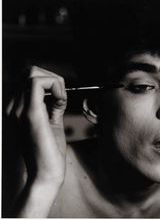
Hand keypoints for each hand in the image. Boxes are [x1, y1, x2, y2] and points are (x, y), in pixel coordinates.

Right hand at [7, 66, 67, 185]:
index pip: (25, 79)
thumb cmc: (48, 151)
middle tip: (60, 94)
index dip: (47, 81)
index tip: (59, 96)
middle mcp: (13, 107)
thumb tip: (58, 93)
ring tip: (61, 99)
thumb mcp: (51, 123)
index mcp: (16, 109)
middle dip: (50, 77)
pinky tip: (61, 100)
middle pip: (28, 71)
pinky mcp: (31, 114)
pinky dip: (54, 85)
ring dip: (53, 81)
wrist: (45, 174)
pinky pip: (37, 83)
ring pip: (32, 73)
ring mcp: (19, 109)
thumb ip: (52, 106)